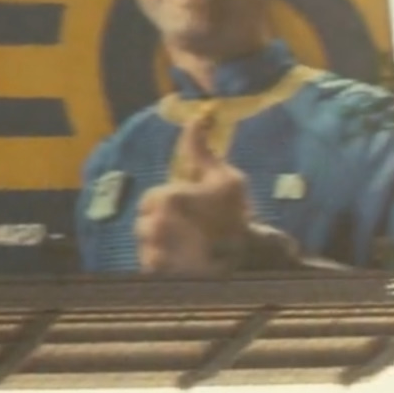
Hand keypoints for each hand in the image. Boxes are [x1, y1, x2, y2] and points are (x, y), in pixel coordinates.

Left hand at [134, 110, 254, 273]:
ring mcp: (151, 250)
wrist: (246, 264)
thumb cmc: (237, 219)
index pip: (154, 197)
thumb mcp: (227, 181)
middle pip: (147, 219)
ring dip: (162, 242)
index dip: (173, 203)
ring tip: (189, 248)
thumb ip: (203, 151)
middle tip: (193, 232)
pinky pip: (148, 262)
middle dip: (165, 222)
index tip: (194, 212)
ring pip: (147, 240)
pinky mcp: (152, 273)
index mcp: (166, 198)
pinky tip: (184, 263)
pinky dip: (162, 263)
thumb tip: (195, 119)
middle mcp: (152, 223)